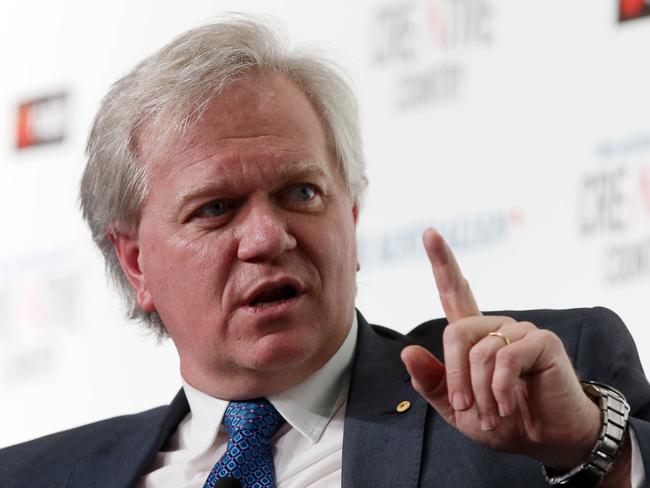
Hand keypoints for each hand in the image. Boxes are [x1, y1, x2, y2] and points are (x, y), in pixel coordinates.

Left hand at [400, 229, 600, 470]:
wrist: (545, 440)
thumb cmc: (502, 421)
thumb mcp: (457, 409)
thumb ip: (432, 382)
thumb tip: (407, 351)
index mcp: (474, 336)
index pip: (454, 292)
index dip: (441, 262)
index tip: (429, 232)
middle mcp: (496, 326)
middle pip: (455, 333)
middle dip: (455, 378)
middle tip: (467, 409)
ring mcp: (520, 330)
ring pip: (479, 351)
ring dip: (481, 392)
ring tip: (495, 414)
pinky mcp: (542, 341)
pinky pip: (505, 357)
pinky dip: (500, 389)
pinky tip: (509, 404)